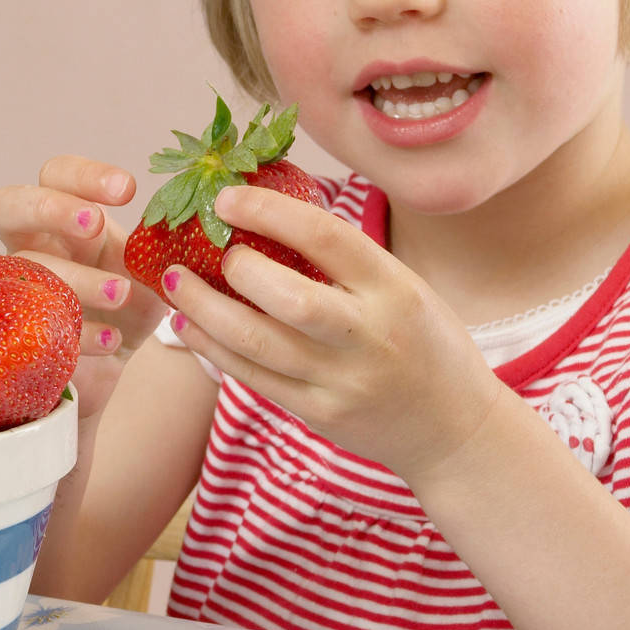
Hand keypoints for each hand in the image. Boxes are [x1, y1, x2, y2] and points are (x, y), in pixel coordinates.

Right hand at [0, 156, 168, 417]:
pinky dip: (79, 332)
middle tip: (93, 224)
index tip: (129, 190)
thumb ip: (166, 243)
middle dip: (50, 208)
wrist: (117, 361)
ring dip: (76, 277)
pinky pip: (35, 326)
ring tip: (120, 293)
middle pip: (8, 205)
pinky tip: (113, 339)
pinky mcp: (21, 334)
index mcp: (65, 220)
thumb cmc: (130, 302)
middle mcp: (32, 246)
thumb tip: (198, 220)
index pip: (56, 175)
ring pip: (26, 268)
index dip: (83, 175)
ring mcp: (18, 287)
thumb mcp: (151, 269)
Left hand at [161, 184, 507, 481]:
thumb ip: (348, 262)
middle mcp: (369, 335)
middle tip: (203, 250)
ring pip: (257, 343)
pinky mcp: (319, 414)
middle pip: (288, 297)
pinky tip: (188, 325)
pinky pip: (253, 377)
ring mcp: (342, 381)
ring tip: (173, 282)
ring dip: (204, 310)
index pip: (326, 237)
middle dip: (235, 269)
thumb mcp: (405, 289)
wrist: (456, 431)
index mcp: (394, 288)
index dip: (268, 212)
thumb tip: (270, 213)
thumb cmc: (424, 343)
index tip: (226, 199)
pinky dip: (213, 348)